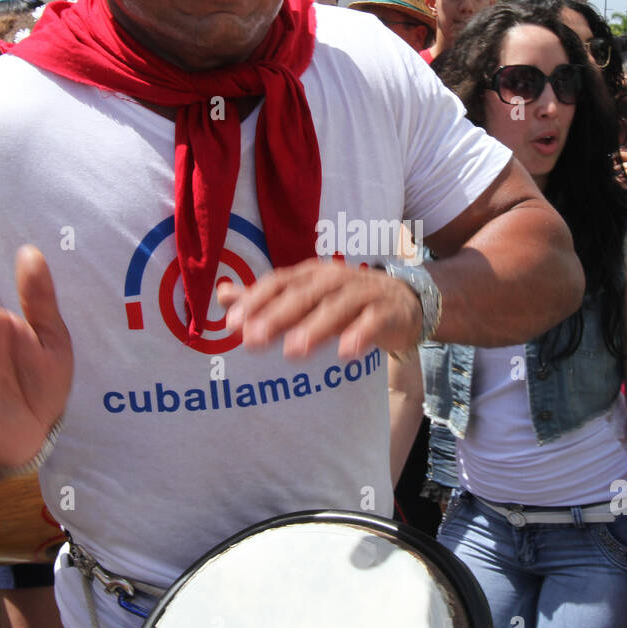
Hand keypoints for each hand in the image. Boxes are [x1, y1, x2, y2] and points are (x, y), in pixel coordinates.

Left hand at [217, 258, 422, 360]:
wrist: (403, 303)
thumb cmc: (346, 302)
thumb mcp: (306, 298)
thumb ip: (266, 298)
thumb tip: (222, 296)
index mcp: (310, 274)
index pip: (278, 283)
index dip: (255, 301)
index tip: (232, 325)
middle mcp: (334, 278)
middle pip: (303, 294)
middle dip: (277, 315)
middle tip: (254, 339)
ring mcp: (362, 292)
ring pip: (336, 306)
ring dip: (315, 326)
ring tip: (294, 351)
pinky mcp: (387, 310)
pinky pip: (373, 321)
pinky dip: (360, 334)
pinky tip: (346, 353)